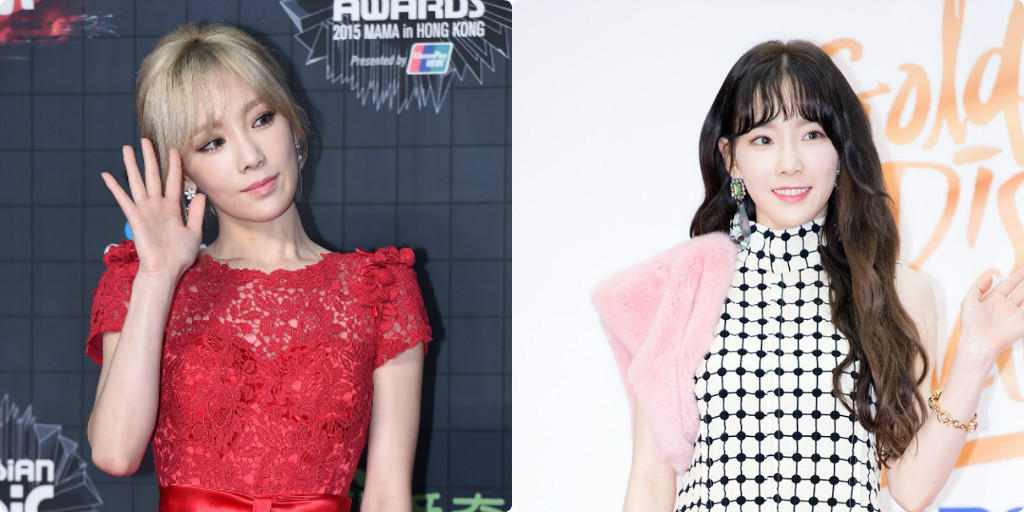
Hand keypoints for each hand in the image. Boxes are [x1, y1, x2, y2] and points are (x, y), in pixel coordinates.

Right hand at [101, 138, 205, 279]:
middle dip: (150, 157)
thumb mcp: (194, 233)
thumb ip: (197, 213)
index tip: (174, 150)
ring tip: (126, 148)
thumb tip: (201, 194)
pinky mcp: (134, 218)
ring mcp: (145, 211)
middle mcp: (157, 206)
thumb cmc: (179, 256)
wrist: (165, 271)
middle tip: (145, 140)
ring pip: (137, 182)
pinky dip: (115, 187)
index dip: (174, 165)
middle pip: (153, 176)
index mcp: (173, 209)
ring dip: (131, 165)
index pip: (174, 181)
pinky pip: (123, 199)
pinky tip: (107, 175)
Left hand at [959, 268, 1023, 359]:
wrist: (979, 342)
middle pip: (1020, 291)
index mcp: (993, 300)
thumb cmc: (971, 324)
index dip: (1016, 277)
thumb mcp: (969, 302)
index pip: (1008, 285)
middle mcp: (1005, 307)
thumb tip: (990, 276)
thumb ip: (977, 288)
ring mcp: (1015, 315)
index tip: (1023, 270)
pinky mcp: (1022, 324)